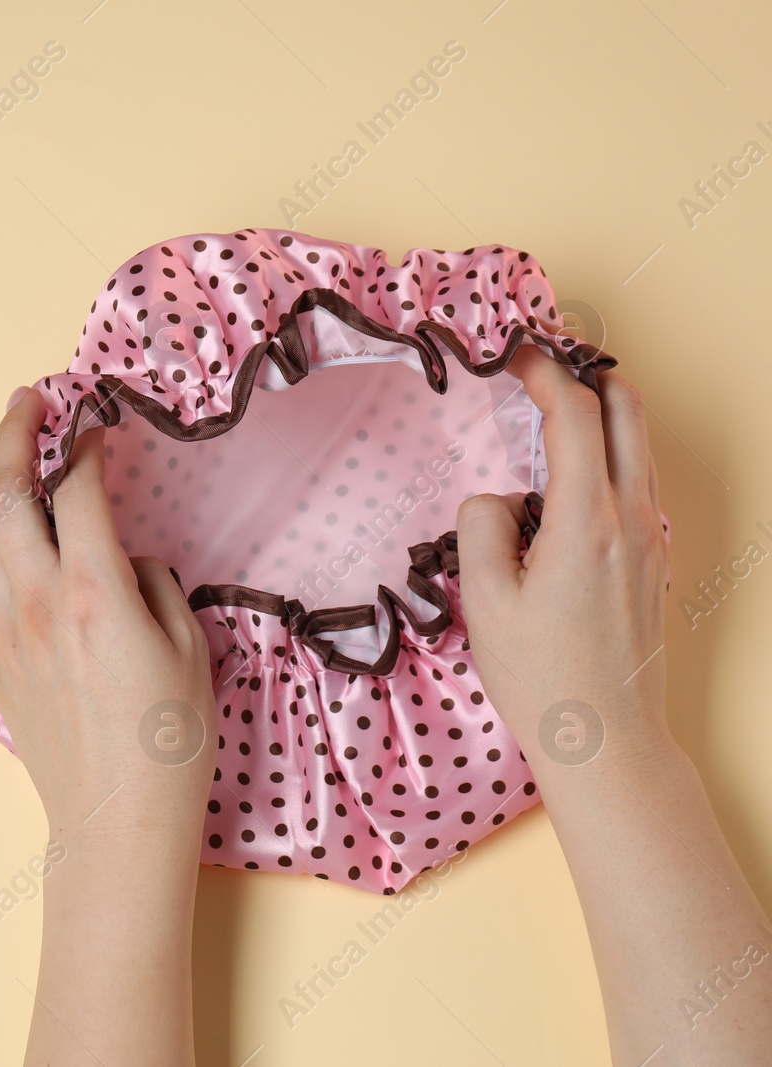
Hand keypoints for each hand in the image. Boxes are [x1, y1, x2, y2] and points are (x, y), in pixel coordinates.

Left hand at [0, 386, 216, 849]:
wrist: (114, 820)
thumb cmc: (168, 741)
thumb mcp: (189, 648)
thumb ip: (151, 583)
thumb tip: (121, 556)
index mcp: (94, 593)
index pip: (78, 490)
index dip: (87, 447)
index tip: (99, 426)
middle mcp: (37, 601)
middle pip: (5, 493)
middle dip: (13, 434)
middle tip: (28, 400)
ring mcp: (4, 629)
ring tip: (10, 451)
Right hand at [457, 344, 671, 775]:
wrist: (606, 739)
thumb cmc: (541, 677)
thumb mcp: (485, 600)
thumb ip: (483, 527)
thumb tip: (496, 498)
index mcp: (588, 522)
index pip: (576, 417)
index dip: (544, 374)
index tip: (514, 357)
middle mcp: (632, 521)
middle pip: (628, 413)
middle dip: (588, 375)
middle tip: (545, 367)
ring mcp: (651, 541)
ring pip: (639, 448)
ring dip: (604, 415)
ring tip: (555, 412)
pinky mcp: (654, 564)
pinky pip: (638, 486)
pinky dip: (611, 457)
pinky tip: (571, 479)